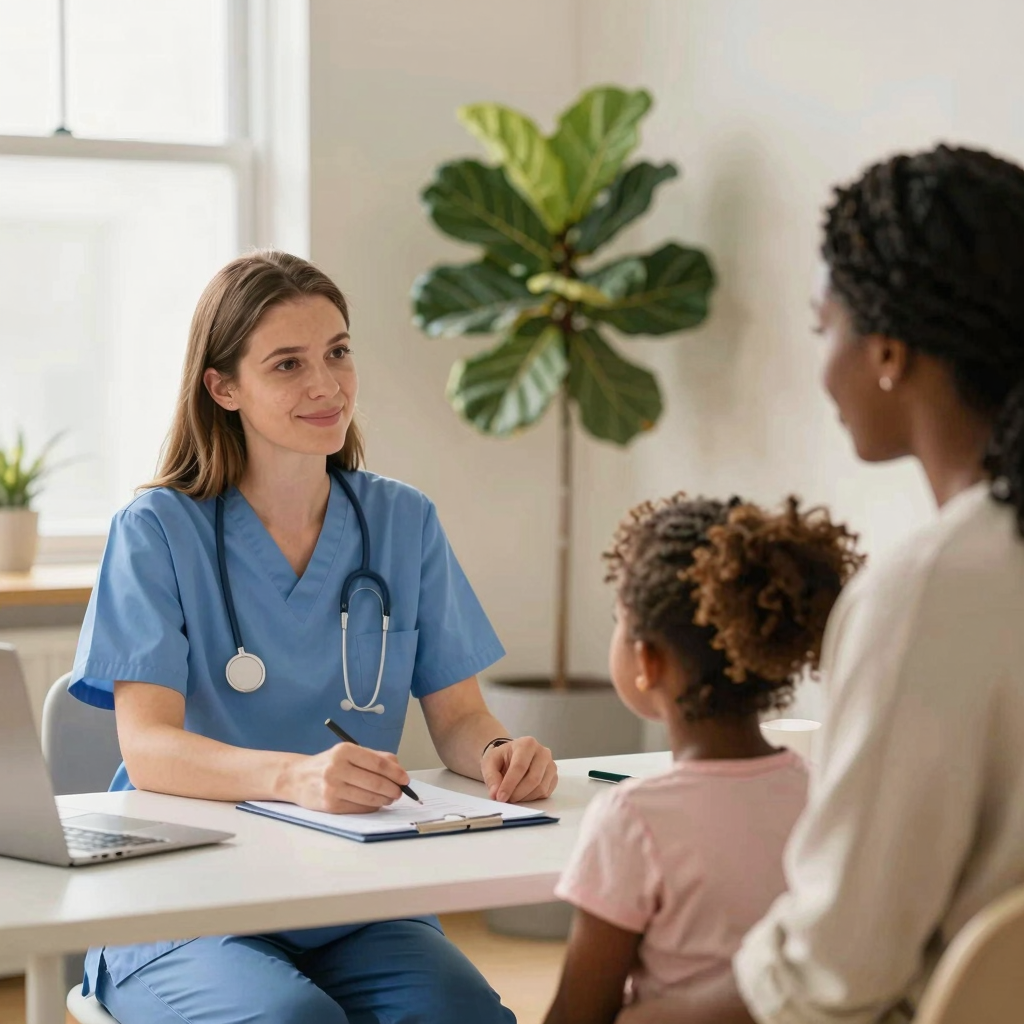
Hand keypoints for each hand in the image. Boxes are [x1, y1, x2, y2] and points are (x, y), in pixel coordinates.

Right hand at [285, 743, 409, 813]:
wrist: (297, 778)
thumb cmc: (328, 764)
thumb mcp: (348, 752)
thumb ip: (374, 757)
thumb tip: (399, 769)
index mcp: (344, 751)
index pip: (377, 763)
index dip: (395, 773)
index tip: (405, 779)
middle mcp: (337, 768)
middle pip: (375, 782)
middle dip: (393, 789)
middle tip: (400, 791)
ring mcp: (332, 788)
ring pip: (369, 797)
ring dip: (384, 800)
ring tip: (390, 797)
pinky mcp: (330, 805)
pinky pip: (359, 808)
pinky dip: (371, 807)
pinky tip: (375, 803)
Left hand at [482, 736, 557, 802]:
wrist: (513, 756)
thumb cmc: (503, 757)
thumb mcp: (490, 762)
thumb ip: (491, 777)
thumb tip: (495, 793)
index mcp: (527, 744)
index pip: (520, 766)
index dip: (509, 784)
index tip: (500, 797)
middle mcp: (543, 752)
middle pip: (533, 779)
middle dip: (517, 793)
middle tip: (506, 800)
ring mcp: (551, 765)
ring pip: (541, 788)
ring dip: (524, 797)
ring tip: (512, 796)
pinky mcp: (554, 777)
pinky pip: (545, 793)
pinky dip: (532, 798)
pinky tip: (522, 794)